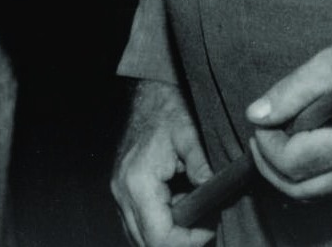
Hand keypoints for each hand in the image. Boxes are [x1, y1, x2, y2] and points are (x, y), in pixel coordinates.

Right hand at [112, 78, 214, 246]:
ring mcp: (120, 194)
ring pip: (140, 238)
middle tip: (207, 230)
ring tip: (197, 223)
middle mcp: (123, 193)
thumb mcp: (190, 134)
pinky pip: (139, 225)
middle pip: (147, 243)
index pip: (160, 238)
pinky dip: (160, 227)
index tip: (211, 230)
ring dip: (169, 236)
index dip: (189, 242)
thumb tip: (212, 192)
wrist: (150, 99)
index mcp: (138, 182)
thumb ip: (200, 164)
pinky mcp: (123, 193)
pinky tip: (181, 214)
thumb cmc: (169, 112)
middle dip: (180, 243)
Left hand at [245, 29, 331, 202]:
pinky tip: (317, 155)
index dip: (267, 144)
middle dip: (272, 166)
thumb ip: (291, 93)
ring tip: (284, 146)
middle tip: (263, 139)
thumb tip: (256, 114)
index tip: (262, 124)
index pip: (292, 162)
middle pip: (302, 189)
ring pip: (323, 196)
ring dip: (295, 177)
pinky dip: (323, 180)